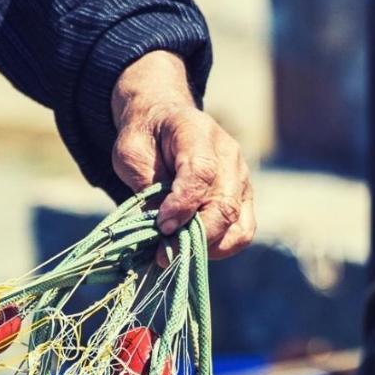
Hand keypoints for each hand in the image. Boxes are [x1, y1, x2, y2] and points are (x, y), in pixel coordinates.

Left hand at [110, 51, 254, 259]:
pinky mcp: (243, 198)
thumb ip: (147, 186)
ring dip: (207, 246)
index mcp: (198, 132)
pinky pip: (242, 232)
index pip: (201, 172)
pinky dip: (220, 247)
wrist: (163, 122)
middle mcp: (228, 155)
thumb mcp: (132, 153)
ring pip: (237, 225)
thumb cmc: (145, 138)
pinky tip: (193, 247)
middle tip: (163, 252)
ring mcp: (241, 177)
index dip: (183, 204)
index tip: (161, 225)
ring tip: (177, 250)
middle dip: (193, 235)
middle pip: (224, 205)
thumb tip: (162, 229)